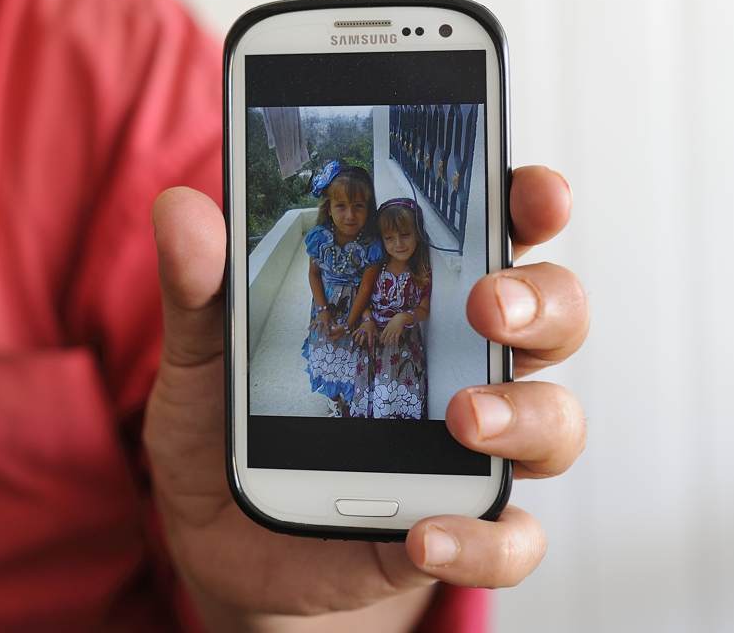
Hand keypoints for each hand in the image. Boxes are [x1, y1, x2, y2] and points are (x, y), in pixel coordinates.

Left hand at [145, 165, 585, 627]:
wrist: (216, 541)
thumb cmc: (227, 427)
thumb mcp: (203, 352)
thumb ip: (199, 286)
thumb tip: (181, 208)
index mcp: (409, 296)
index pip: (491, 230)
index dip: (528, 202)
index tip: (535, 192)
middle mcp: (460, 362)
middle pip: (551, 314)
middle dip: (539, 301)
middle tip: (488, 305)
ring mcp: (469, 449)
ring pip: (552, 420)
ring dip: (524, 414)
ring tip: (464, 419)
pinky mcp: (455, 524)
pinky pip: (509, 538)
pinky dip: (482, 539)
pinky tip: (426, 534)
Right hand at [352, 319, 376, 347]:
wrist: (369, 319)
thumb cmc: (373, 326)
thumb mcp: (376, 330)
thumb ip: (377, 336)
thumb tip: (379, 341)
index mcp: (370, 331)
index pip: (370, 337)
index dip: (370, 342)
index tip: (370, 346)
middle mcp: (365, 331)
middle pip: (362, 336)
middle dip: (361, 341)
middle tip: (360, 345)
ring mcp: (361, 329)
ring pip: (358, 334)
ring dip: (357, 338)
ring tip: (356, 341)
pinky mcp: (359, 328)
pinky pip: (356, 331)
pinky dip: (354, 333)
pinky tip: (352, 336)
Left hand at [379, 313, 408, 345]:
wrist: (400, 318)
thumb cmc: (395, 319)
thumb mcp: (389, 323)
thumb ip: (388, 327)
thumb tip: (386, 330)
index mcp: (387, 327)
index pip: (383, 334)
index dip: (381, 338)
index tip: (380, 341)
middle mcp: (390, 330)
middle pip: (387, 337)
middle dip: (385, 341)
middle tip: (384, 344)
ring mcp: (394, 331)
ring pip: (391, 338)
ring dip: (390, 342)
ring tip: (389, 344)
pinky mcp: (398, 332)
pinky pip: (396, 338)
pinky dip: (396, 341)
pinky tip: (396, 343)